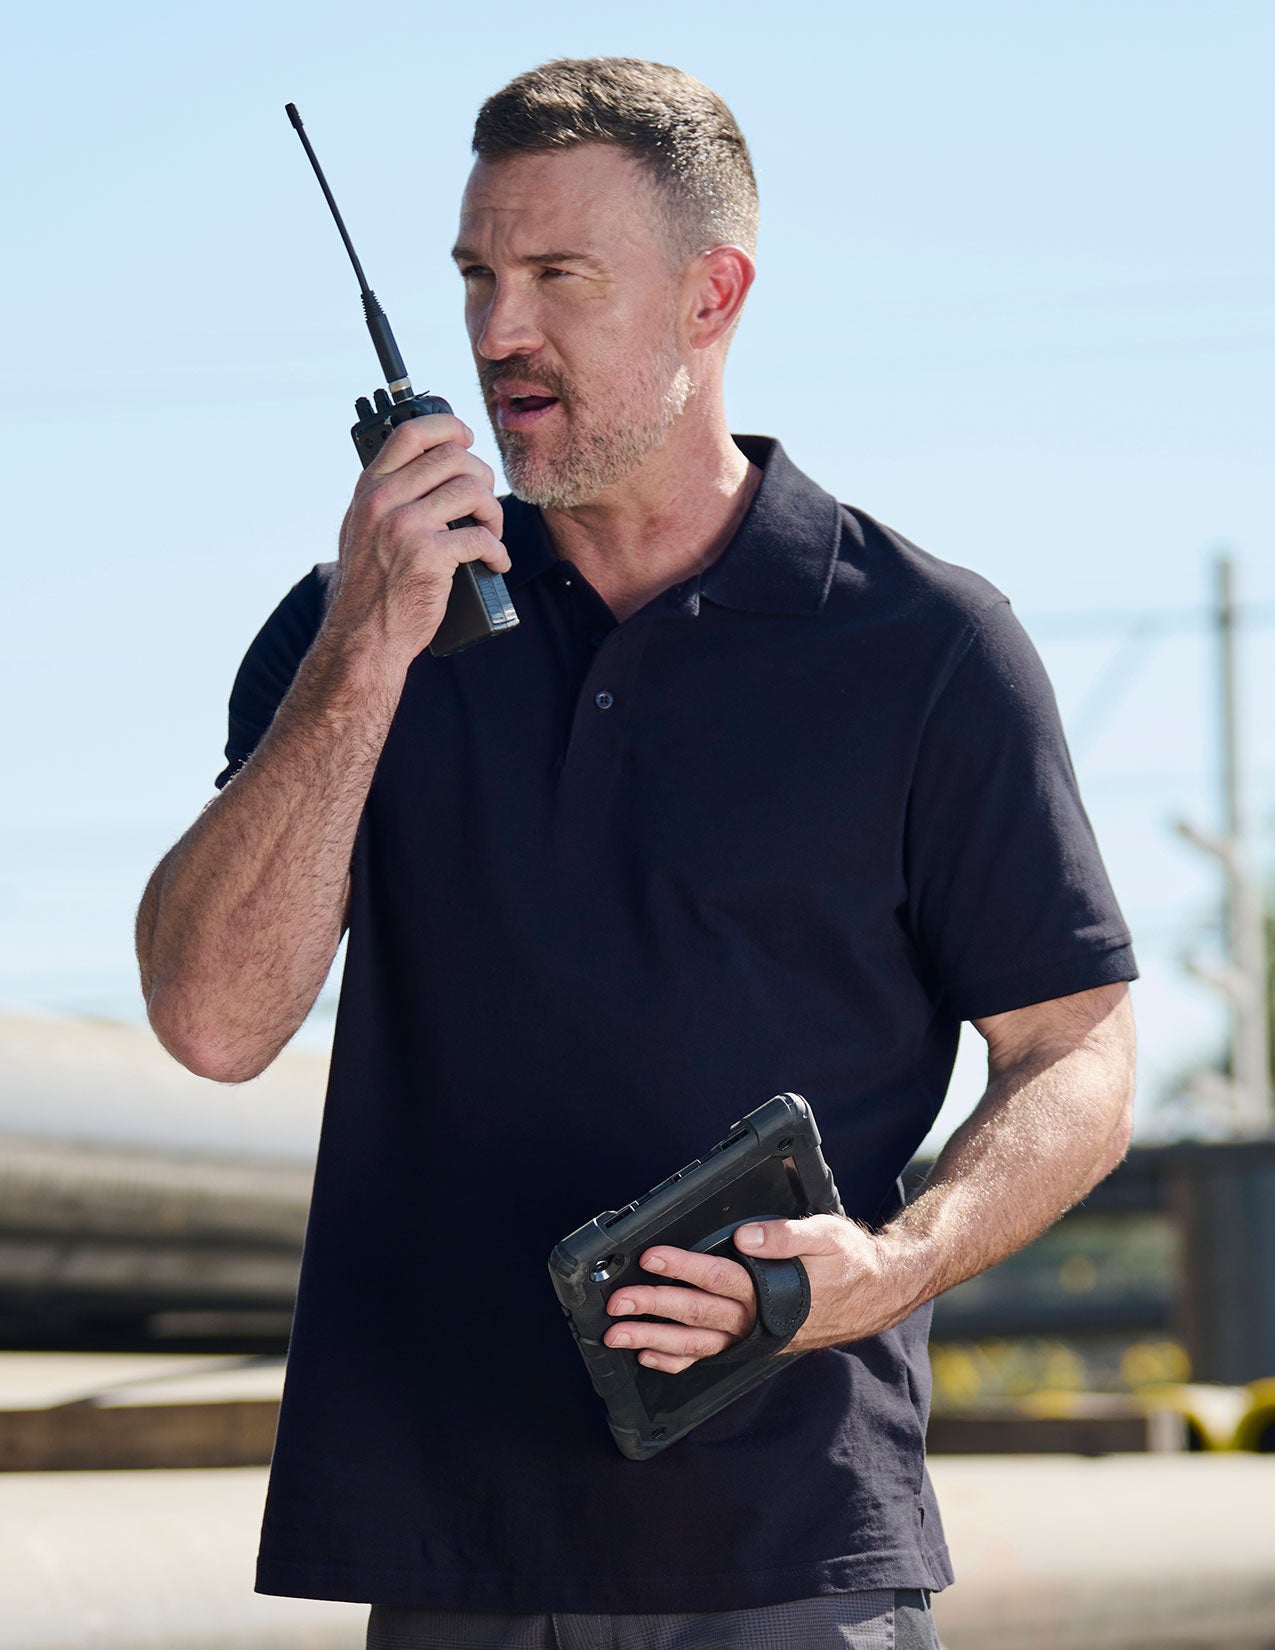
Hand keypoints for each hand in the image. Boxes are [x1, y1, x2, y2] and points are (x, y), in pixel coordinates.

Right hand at [327, 412, 509, 662]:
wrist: (364, 635)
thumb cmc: (370, 587)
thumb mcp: (360, 529)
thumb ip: (384, 497)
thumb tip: (423, 467)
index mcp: (369, 488)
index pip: (411, 432)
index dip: (448, 426)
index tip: (468, 437)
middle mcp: (384, 501)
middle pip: (453, 458)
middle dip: (482, 477)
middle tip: (485, 503)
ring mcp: (406, 527)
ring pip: (473, 491)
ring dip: (493, 512)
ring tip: (491, 533)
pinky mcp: (429, 556)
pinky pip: (481, 538)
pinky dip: (498, 552)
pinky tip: (496, 563)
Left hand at [602, 1216, 909, 1374]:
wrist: (876, 1293)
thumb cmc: (849, 1259)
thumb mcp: (825, 1235)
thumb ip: (785, 1235)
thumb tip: (745, 1235)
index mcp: (772, 1288)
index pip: (718, 1277)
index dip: (682, 1266)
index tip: (650, 1257)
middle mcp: (758, 1318)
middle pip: (697, 1313)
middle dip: (653, 1308)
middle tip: (616, 1304)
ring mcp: (754, 1336)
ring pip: (697, 1342)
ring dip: (655, 1339)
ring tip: (618, 1336)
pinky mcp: (754, 1344)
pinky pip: (711, 1356)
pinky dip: (679, 1359)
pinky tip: (651, 1357)